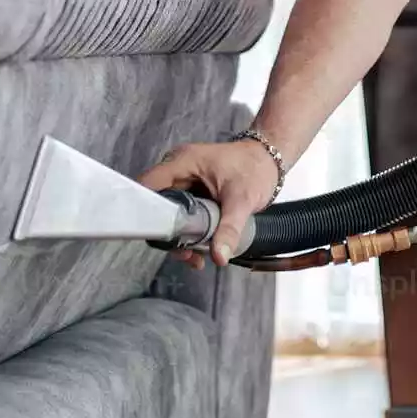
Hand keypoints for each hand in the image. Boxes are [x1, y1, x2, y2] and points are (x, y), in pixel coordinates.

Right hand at [139, 137, 281, 269]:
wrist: (270, 161)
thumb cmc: (256, 168)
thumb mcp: (243, 200)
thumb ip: (229, 228)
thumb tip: (219, 255)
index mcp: (183, 162)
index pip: (148, 185)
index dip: (146, 211)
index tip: (157, 236)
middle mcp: (178, 170)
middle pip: (157, 205)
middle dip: (168, 233)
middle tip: (184, 252)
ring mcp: (184, 182)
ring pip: (169, 214)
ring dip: (180, 237)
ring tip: (196, 256)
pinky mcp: (192, 193)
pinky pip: (181, 215)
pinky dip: (189, 233)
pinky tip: (201, 249)